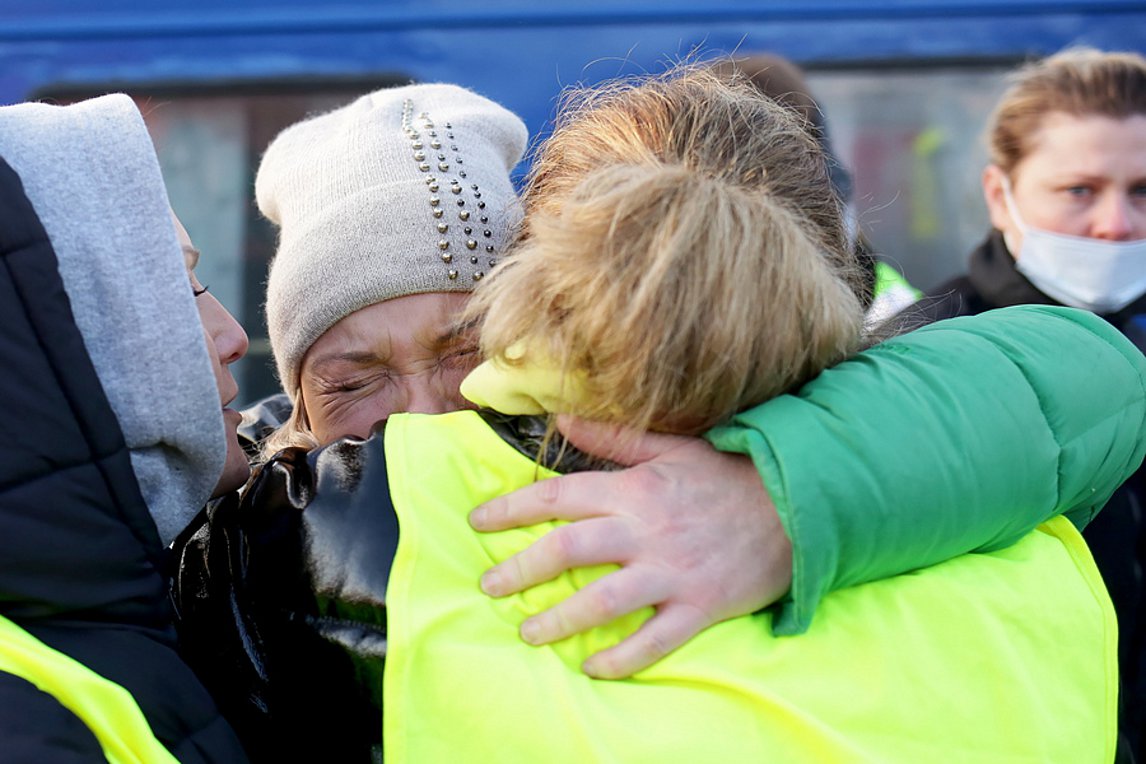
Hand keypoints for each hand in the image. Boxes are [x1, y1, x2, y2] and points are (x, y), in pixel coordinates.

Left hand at [469, 414, 791, 678]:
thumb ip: (614, 437)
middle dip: (519, 569)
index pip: (558, 497)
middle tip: (489, 584)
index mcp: (635, 490)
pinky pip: (653, 641)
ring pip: (601, 602)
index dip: (512, 509)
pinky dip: (620, 658)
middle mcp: (646, 532)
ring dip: (557, 620)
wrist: (798, 505)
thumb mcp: (671, 447)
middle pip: (567, 551)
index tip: (479, 523)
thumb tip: (560, 418)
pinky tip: (592, 667)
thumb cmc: (728, 475)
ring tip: (527, 631)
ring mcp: (672, 573)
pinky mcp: (699, 607)